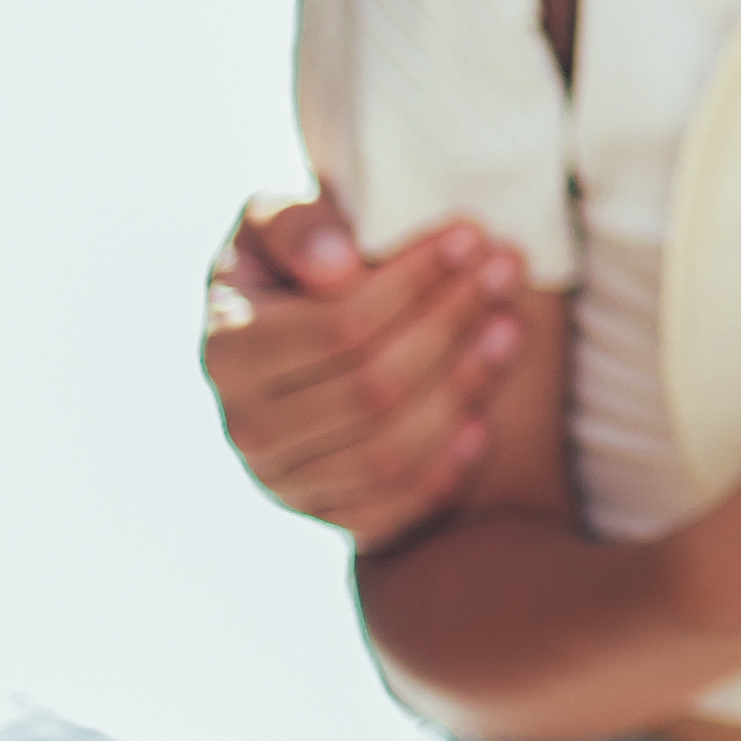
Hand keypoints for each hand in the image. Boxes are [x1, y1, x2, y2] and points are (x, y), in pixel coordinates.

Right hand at [203, 200, 528, 546]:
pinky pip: (390, 512)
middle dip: (451, 324)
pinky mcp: (324, 518)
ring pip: (385, 452)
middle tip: (508, 271)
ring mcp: (281, 481)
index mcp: (229, 348)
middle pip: (372, 389)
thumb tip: (335, 267)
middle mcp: (246, 425)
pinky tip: (483, 423)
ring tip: (511, 328)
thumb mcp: (279, 222)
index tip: (473, 236)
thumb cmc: (301, 267)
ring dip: (462, 389)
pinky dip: (442, 471)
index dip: (412, 282)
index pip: (339, 327)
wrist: (306, 340)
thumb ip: (296, 224)